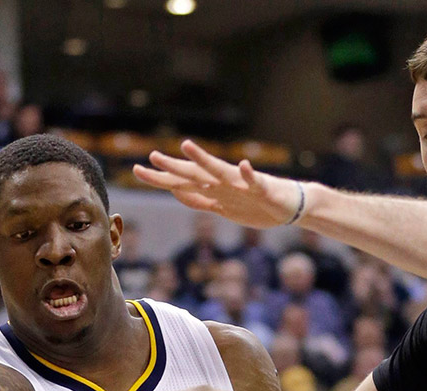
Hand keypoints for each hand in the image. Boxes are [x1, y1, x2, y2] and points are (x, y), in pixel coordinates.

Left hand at [133, 140, 303, 227]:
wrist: (289, 205)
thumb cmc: (255, 205)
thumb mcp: (221, 207)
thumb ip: (199, 200)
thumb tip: (176, 193)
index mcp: (213, 189)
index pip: (180, 183)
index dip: (159, 178)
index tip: (136, 171)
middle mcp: (223, 182)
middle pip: (194, 175)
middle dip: (173, 168)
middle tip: (151, 157)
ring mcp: (242, 184)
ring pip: (220, 171)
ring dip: (204, 160)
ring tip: (187, 147)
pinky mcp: (262, 188)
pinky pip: (255, 181)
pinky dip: (249, 174)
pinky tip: (245, 166)